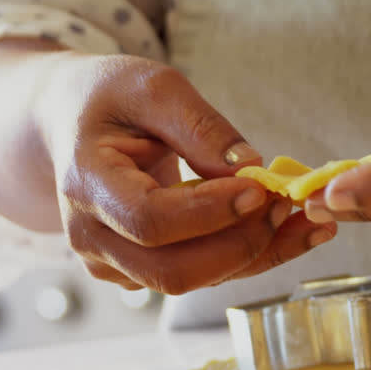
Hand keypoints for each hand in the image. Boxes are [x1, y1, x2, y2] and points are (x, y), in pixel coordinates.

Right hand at [38, 53, 337, 292]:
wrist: (67, 126)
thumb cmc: (107, 100)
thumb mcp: (152, 87)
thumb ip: (200, 126)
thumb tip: (250, 169)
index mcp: (85, 183)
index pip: (148, 219)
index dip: (208, 212)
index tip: (258, 187)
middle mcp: (90, 236)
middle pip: (170, 271)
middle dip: (239, 244)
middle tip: (285, 204)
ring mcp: (110, 263)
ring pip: (190, 282)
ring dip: (254, 255)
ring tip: (303, 219)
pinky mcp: (135, 273)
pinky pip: (197, 276)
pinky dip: (245, 258)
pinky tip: (284, 230)